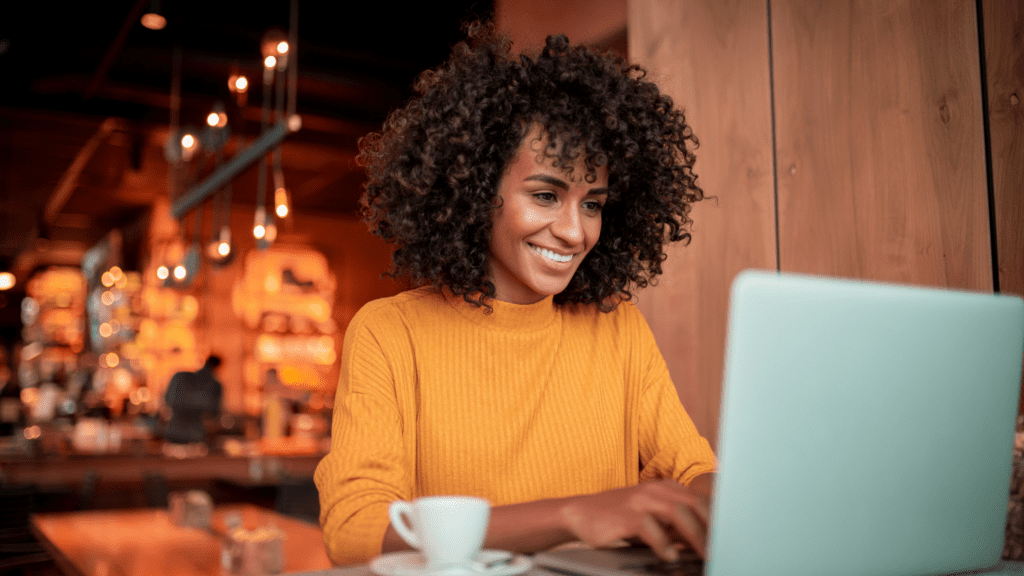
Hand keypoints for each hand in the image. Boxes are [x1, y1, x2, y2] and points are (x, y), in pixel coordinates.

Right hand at [558, 478, 710, 561]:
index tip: (731, 539)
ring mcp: (641, 501)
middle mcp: (656, 490)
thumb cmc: (620, 517)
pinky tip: (669, 556)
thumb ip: (677, 524)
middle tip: (722, 551)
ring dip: (696, 536)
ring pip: (678, 513)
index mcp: (667, 488)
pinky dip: (663, 543)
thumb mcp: (652, 516)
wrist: (581, 513)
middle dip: (712, 529)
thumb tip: (706, 541)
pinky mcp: (625, 516)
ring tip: (705, 555)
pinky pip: (650, 528)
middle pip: (695, 504)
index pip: (702, 501)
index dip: (718, 520)